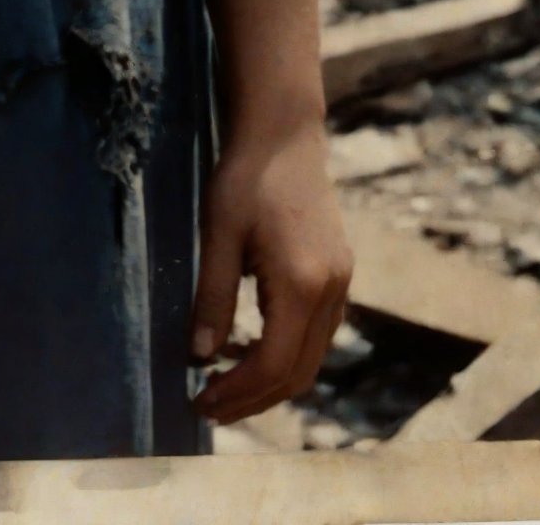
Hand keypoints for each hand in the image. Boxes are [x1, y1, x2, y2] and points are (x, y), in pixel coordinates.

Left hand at [189, 118, 352, 426]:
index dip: (237, 392)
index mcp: (303, 284)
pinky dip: (285, 355)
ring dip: (270, 382)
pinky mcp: (338, 274)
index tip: (200, 402)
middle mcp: (331, 291)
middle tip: (208, 407)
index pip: (274, 365)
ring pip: (311, 359)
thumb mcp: (217, 233)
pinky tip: (248, 349)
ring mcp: (341, 283)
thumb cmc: (245, 175)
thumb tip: (198, 357)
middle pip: (298, 374)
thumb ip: (212, 296)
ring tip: (223, 386)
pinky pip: (316, 335)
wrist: (285, 132)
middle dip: (253, 399)